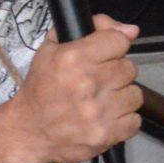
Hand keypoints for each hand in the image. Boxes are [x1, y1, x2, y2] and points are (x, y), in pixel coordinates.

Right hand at [0, 17, 142, 162]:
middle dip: (116, 73)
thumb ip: (95, 28)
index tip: (105, 56)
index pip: (120, 41)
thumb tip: (130, 30)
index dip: (113, 48)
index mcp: (73, 58)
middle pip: (129, 68)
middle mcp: (86, 84)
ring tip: (102, 100)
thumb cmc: (41, 89)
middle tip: (99, 81)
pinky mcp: (105, 135)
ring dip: (121, 97)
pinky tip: (106, 117)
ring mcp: (97, 112)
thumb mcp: (54, 47)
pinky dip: (123, 120)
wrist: (28, 130)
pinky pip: (134, 121)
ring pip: (135, 94)